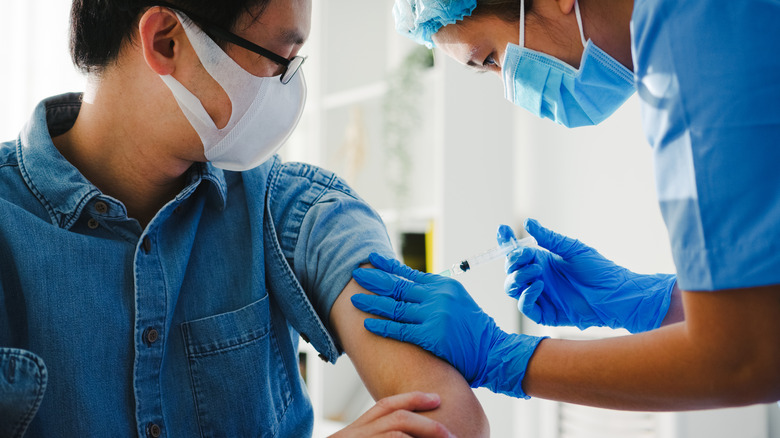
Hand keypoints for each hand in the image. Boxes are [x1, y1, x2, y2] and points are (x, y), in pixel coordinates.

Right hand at [329, 392, 452, 437]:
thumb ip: (377, 437)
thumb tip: (405, 435)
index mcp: (354, 431)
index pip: (385, 405)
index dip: (412, 398)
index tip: (437, 398)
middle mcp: (352, 434)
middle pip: (396, 417)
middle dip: (427, 423)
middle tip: (450, 434)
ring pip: (396, 431)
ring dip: (424, 434)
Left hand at [351, 253, 545, 398]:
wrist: (493, 350)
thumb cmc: (473, 329)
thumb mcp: (457, 300)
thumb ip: (435, 293)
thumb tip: (409, 287)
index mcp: (443, 285)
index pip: (409, 273)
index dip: (388, 266)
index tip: (372, 259)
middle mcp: (437, 296)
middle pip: (398, 287)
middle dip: (375, 280)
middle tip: (356, 274)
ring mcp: (434, 315)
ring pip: (395, 307)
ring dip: (372, 303)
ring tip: (354, 298)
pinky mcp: (431, 335)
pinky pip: (400, 330)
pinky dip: (382, 326)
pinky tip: (368, 323)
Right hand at [500, 219, 676, 333]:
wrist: (616, 295)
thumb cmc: (600, 270)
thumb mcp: (573, 249)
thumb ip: (549, 238)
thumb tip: (529, 222)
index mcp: (543, 261)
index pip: (517, 253)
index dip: (507, 242)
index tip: (503, 231)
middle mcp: (538, 278)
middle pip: (511, 271)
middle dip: (512, 262)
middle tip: (524, 257)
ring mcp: (541, 296)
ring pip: (512, 288)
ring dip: (517, 278)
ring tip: (534, 271)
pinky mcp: (546, 314)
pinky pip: (526, 306)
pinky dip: (526, 295)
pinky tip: (539, 286)